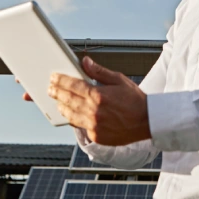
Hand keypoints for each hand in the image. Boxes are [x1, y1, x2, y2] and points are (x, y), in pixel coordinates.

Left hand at [35, 56, 150, 145]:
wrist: (148, 121)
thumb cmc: (135, 100)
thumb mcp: (119, 80)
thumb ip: (99, 72)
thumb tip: (84, 62)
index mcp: (98, 95)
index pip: (72, 85)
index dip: (60, 81)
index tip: (53, 78)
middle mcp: (94, 111)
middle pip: (67, 100)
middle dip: (56, 93)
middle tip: (50, 89)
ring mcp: (94, 125)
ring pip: (70, 115)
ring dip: (62, 107)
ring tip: (58, 101)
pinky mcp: (96, 136)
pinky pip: (80, 126)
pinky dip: (75, 119)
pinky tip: (72, 114)